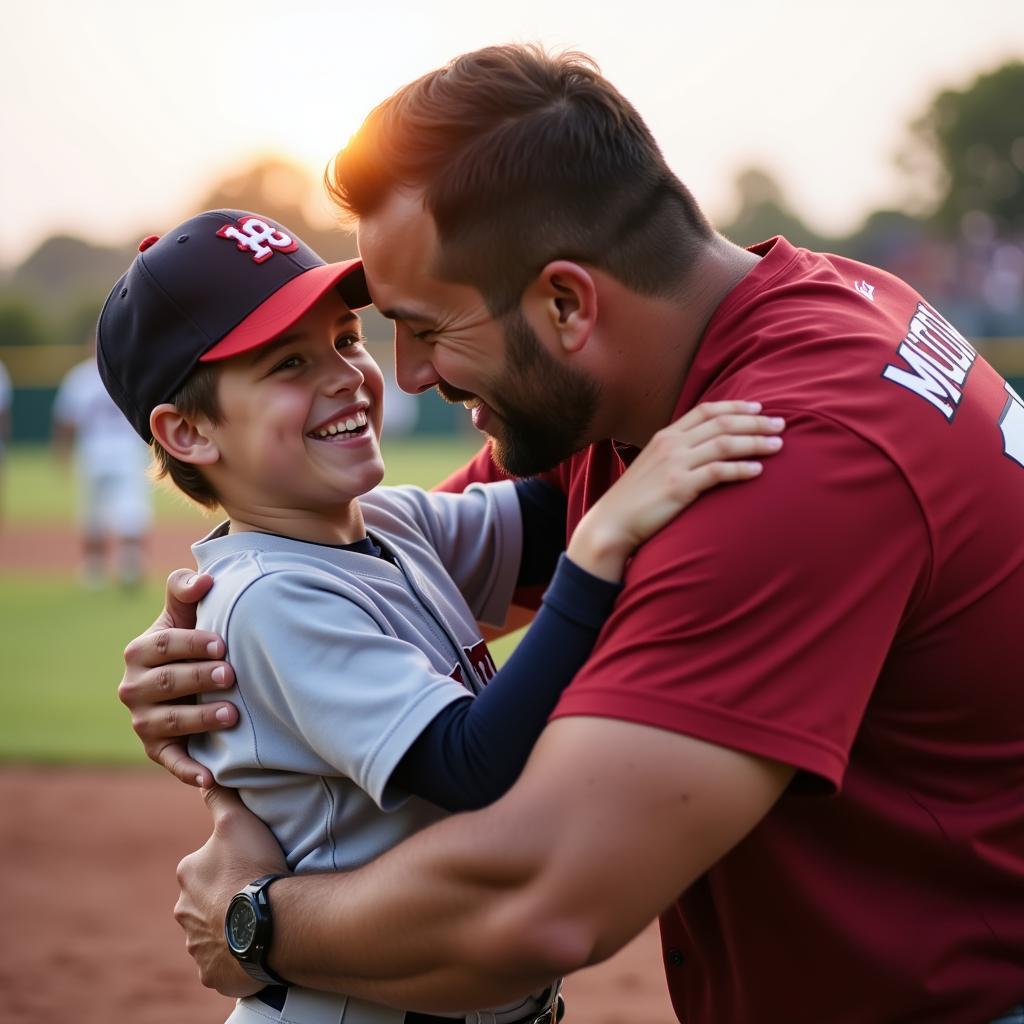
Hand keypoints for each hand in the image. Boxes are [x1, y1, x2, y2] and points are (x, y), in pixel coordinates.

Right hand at [119, 569, 238, 786]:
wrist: (193, 679)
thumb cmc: (194, 639)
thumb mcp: (185, 612)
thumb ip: (185, 589)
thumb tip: (204, 579)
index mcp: (139, 651)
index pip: (162, 646)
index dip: (192, 644)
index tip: (223, 644)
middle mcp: (133, 688)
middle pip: (167, 683)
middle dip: (199, 678)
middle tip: (231, 675)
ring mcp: (144, 721)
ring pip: (171, 722)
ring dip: (200, 719)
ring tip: (232, 714)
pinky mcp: (158, 749)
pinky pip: (171, 762)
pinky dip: (188, 771)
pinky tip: (210, 777)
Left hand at [174, 786, 288, 995]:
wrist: (269, 922)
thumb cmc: (252, 868)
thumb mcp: (236, 821)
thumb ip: (218, 798)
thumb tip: (204, 777)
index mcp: (187, 875)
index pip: (204, 866)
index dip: (228, 864)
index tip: (250, 865)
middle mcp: (184, 913)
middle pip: (206, 901)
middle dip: (224, 897)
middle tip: (255, 891)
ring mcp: (196, 947)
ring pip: (213, 933)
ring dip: (230, 927)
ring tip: (259, 919)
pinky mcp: (211, 974)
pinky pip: (223, 964)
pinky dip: (235, 956)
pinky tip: (255, 945)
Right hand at [569, 401, 783, 579]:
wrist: (612, 523)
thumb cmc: (635, 499)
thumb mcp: (653, 466)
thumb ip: (676, 454)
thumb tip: (704, 452)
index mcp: (665, 435)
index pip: (705, 410)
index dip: (735, 406)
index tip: (759, 408)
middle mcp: (671, 444)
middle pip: (721, 423)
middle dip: (755, 422)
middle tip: (781, 424)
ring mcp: (674, 464)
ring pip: (724, 443)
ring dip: (755, 442)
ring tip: (778, 445)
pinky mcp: (679, 486)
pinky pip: (717, 471)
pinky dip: (741, 469)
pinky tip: (758, 470)